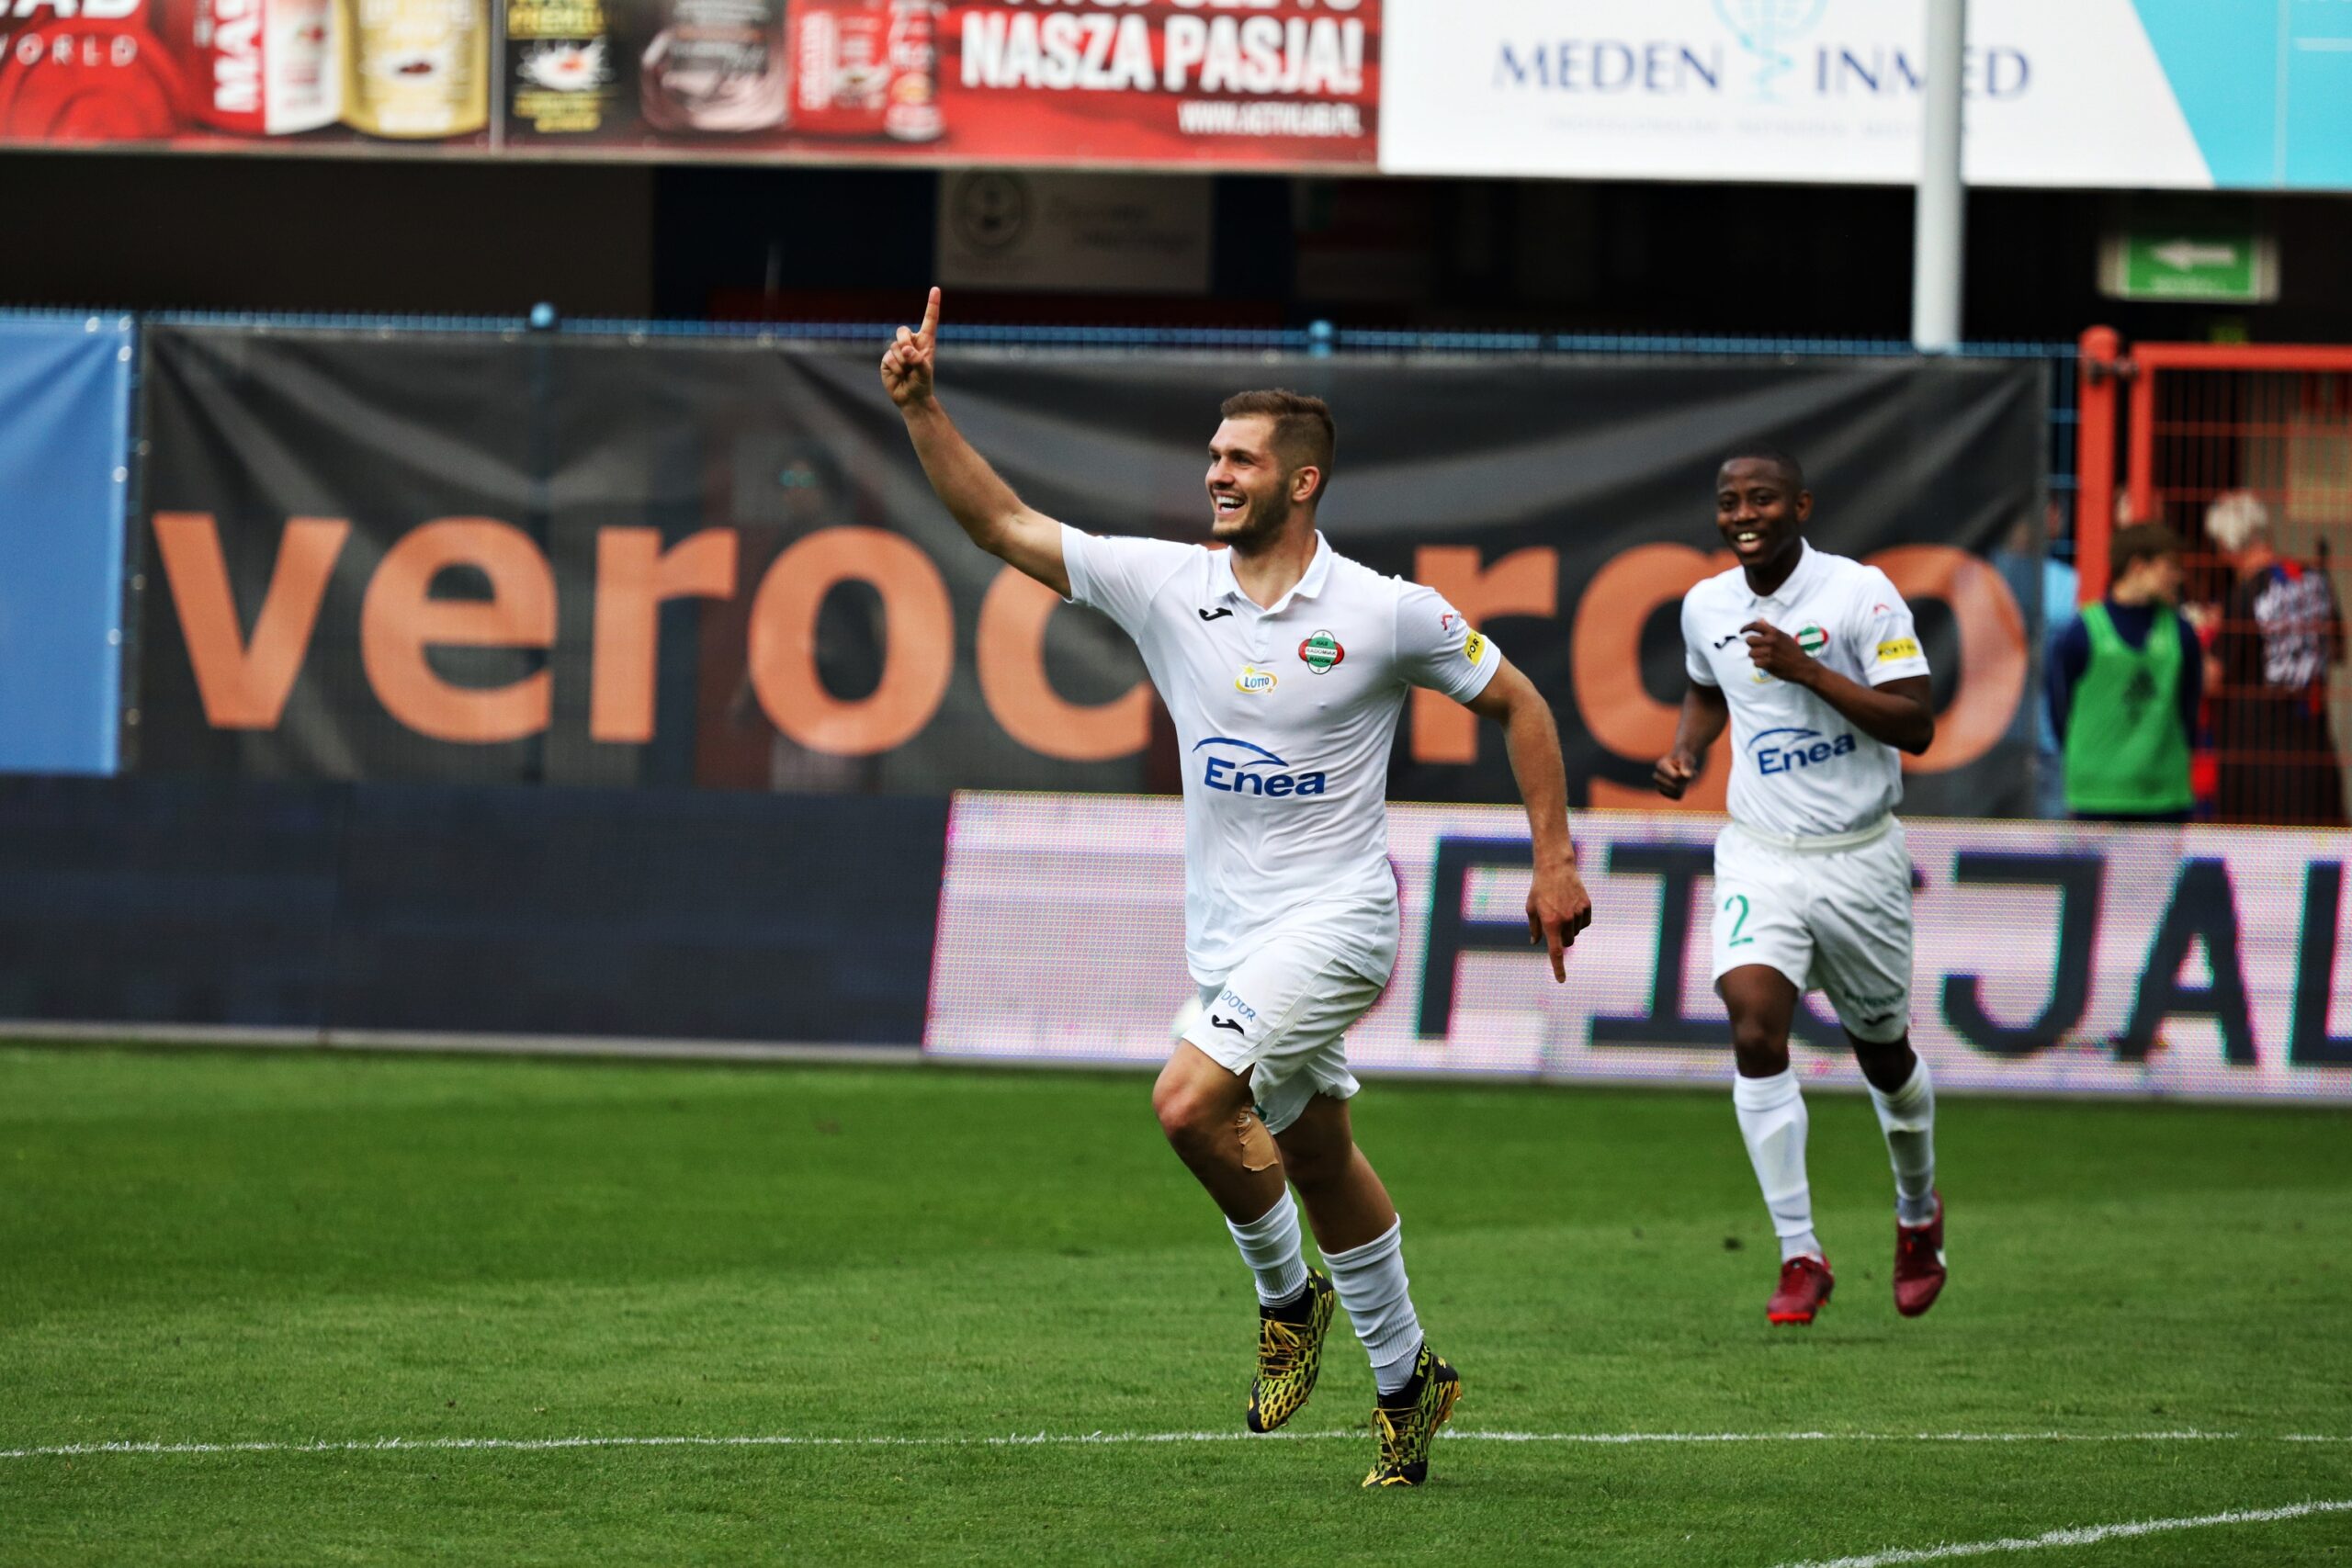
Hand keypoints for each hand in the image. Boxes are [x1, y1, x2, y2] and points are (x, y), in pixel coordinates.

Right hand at [880, 287, 939, 408]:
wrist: (911, 398)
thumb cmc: (923, 384)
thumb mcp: (925, 372)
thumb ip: (918, 360)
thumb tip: (906, 350)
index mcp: (926, 342)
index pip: (929, 320)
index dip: (932, 305)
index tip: (936, 289)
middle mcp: (911, 343)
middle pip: (902, 331)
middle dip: (905, 342)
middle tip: (910, 358)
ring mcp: (898, 351)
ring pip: (895, 346)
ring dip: (902, 362)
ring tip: (907, 372)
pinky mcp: (887, 359)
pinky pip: (888, 358)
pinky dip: (895, 368)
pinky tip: (899, 375)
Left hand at [1526, 857, 1592, 982]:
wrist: (1555, 867)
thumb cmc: (1539, 889)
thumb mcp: (1531, 908)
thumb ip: (1534, 928)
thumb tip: (1536, 943)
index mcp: (1550, 923)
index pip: (1555, 952)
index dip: (1558, 968)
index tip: (1561, 980)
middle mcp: (1565, 920)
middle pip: (1567, 943)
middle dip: (1561, 939)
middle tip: (1555, 924)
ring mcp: (1578, 913)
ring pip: (1576, 933)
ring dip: (1569, 928)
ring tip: (1561, 908)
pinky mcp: (1586, 906)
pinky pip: (1584, 923)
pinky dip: (1578, 920)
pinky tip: (1571, 906)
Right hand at [1652, 747, 1700, 799]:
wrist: (1679, 760)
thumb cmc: (1684, 758)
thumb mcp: (1687, 759)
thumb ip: (1687, 766)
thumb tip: (1687, 776)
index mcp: (1660, 765)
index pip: (1676, 778)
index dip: (1685, 776)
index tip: (1685, 768)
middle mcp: (1656, 776)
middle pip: (1675, 786)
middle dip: (1684, 781)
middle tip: (1685, 772)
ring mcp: (1658, 785)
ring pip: (1676, 792)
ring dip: (1684, 785)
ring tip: (1683, 777)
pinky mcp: (1663, 792)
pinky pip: (1677, 796)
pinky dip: (1682, 790)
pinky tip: (1681, 783)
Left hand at [1741, 619, 1815, 683]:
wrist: (1803, 667)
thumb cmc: (1793, 651)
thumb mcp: (1784, 636)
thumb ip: (1771, 629)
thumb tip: (1760, 620)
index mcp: (1775, 632)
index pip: (1755, 626)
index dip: (1745, 628)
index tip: (1741, 631)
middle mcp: (1771, 640)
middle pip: (1749, 640)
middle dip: (1753, 646)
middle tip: (1761, 649)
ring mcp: (1769, 652)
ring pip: (1751, 653)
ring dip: (1756, 656)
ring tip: (1766, 658)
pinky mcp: (1768, 663)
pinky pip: (1755, 663)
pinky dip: (1760, 665)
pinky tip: (1768, 664)